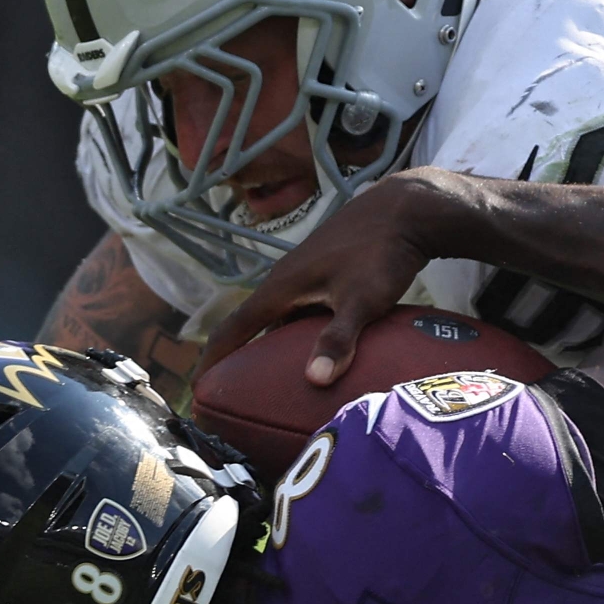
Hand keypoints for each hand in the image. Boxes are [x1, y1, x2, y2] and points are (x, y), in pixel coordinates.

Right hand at [198, 168, 468, 386]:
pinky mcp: (328, 271)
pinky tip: (319, 350)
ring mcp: (308, 273)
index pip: (235, 328)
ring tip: (273, 380)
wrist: (405, 210)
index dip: (215, 359)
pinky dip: (302, 332)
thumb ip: (338, 338)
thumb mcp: (361, 300)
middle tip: (233, 394)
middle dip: (242, 358)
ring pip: (283, 317)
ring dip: (275, 346)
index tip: (198, 389)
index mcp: (281, 287)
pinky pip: (304, 308)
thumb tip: (314, 380)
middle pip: (255, 325)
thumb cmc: (381, 254)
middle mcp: (286, 279)